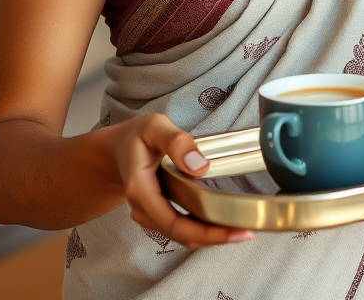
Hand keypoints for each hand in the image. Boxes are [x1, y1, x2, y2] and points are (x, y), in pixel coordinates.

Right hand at [107, 113, 252, 249]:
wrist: (116, 148)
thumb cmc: (136, 136)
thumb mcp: (154, 127)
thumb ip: (176, 142)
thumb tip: (199, 166)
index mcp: (140, 190)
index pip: (175, 224)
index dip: (207, 233)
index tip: (236, 232)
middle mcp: (143, 209)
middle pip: (182, 235)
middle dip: (215, 237)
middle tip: (247, 232)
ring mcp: (149, 215)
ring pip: (183, 235)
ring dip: (210, 234)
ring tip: (240, 227)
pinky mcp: (158, 215)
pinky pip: (181, 227)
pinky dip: (202, 227)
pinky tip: (222, 220)